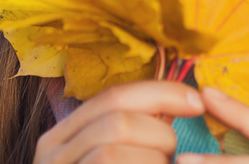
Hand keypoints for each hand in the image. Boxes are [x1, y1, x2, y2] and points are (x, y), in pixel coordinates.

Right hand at [33, 80, 204, 163]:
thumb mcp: (117, 155)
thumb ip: (136, 133)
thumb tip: (182, 101)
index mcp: (63, 136)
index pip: (114, 96)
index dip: (161, 92)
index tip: (197, 103)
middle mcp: (52, 155)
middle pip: (117, 121)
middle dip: (159, 135)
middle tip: (170, 158)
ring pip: (112, 152)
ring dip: (152, 161)